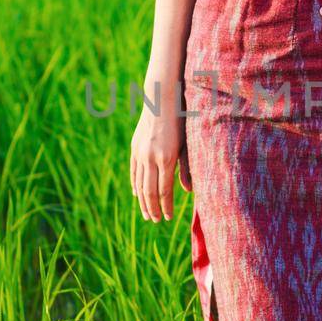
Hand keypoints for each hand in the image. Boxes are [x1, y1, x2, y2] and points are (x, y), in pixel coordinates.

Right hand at [130, 106, 190, 222]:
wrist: (161, 100)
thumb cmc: (181, 121)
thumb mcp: (187, 144)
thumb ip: (187, 168)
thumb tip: (188, 191)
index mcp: (166, 158)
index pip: (164, 190)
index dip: (166, 206)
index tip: (168, 217)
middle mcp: (150, 157)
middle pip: (149, 191)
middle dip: (153, 208)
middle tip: (156, 220)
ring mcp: (140, 153)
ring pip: (139, 183)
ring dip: (143, 201)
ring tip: (147, 214)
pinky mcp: (134, 148)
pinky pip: (134, 171)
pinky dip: (135, 185)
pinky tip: (137, 195)